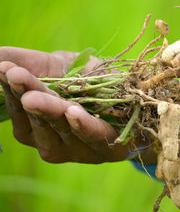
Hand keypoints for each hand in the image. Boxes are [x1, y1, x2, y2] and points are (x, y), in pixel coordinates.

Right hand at [0, 46, 138, 163]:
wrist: (134, 96)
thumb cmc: (89, 80)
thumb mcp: (57, 65)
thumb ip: (26, 61)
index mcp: (37, 126)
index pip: (18, 111)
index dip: (10, 90)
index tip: (4, 68)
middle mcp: (53, 142)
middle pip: (38, 122)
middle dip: (27, 98)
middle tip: (14, 76)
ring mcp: (80, 150)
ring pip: (63, 131)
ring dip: (50, 112)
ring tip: (36, 97)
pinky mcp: (110, 149)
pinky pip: (96, 137)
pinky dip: (84, 126)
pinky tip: (73, 112)